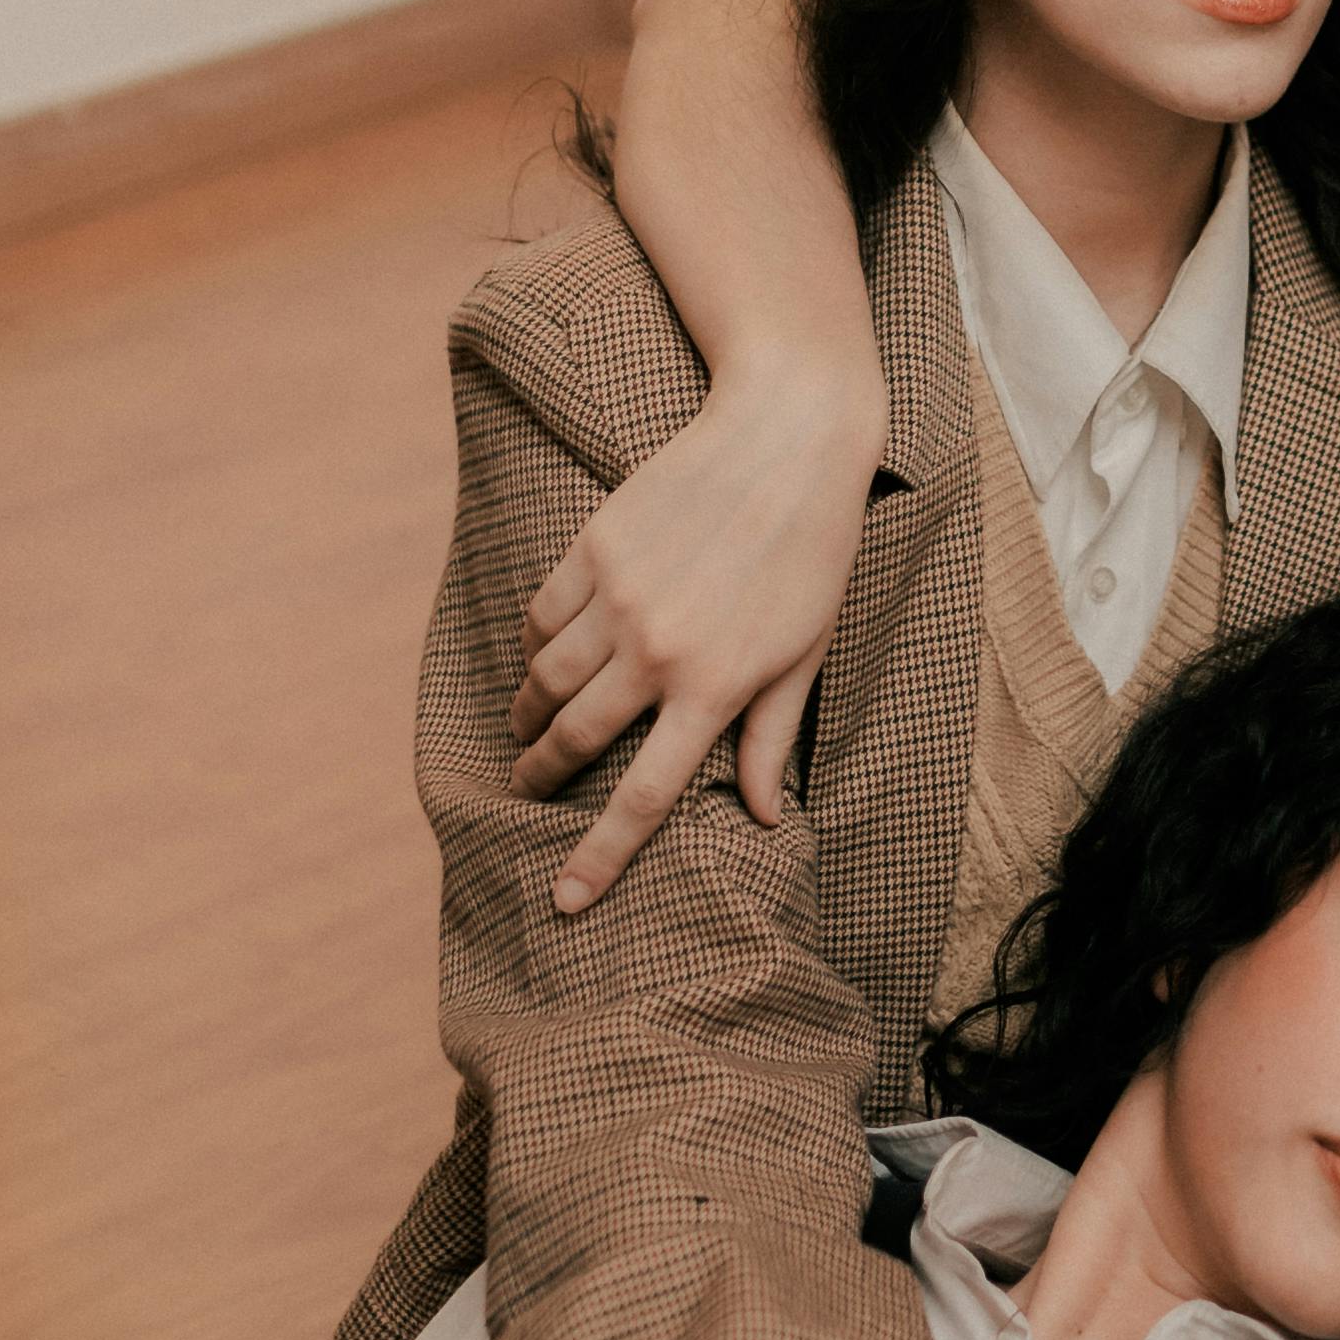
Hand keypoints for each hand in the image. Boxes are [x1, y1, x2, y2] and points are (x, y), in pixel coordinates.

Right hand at [509, 355, 880, 911]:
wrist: (787, 438)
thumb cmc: (813, 554)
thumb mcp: (806, 653)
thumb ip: (771, 738)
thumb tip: (762, 816)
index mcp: (715, 690)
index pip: (643, 799)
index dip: (599, 858)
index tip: (564, 902)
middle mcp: (658, 653)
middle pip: (572, 741)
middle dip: (540, 778)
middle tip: (525, 793)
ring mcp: (619, 599)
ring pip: (544, 682)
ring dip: (528, 716)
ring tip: (528, 731)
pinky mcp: (593, 549)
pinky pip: (541, 619)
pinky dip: (532, 648)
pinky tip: (542, 658)